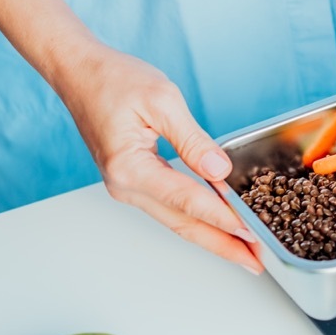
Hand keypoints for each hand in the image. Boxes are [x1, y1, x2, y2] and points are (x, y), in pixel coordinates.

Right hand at [54, 44, 263, 274]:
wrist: (79, 73)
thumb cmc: (113, 79)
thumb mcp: (162, 99)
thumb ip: (193, 139)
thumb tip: (220, 170)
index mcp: (128, 167)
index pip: (185, 200)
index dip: (222, 218)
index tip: (250, 232)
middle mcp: (124, 185)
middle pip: (181, 224)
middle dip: (222, 245)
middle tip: (256, 262)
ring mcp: (126, 187)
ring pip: (176, 220)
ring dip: (212, 236)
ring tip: (244, 251)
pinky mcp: (132, 181)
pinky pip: (169, 207)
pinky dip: (196, 218)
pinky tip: (217, 224)